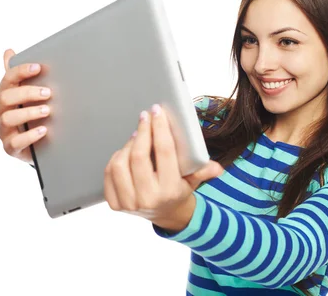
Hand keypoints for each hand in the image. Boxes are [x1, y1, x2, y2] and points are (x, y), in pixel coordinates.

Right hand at [0, 49, 51, 161]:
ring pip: (9, 119)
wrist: (38, 143)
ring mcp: (3, 130)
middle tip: (48, 92)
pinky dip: (30, 136)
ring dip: (29, 113)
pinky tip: (44, 130)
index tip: (38, 67)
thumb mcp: (27, 93)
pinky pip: (15, 142)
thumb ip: (18, 76)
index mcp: (4, 95)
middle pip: (6, 97)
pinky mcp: (10, 147)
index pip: (7, 79)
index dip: (21, 71)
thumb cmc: (31, 114)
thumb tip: (8, 51)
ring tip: (48, 111)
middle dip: (27, 93)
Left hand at [104, 104, 222, 230]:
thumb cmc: (179, 189)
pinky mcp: (115, 203)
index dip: (160, 128)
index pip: (164, 152)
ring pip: (121, 163)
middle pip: (139, 156)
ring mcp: (128, 203)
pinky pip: (110, 172)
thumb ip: (204, 171)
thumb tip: (217, 169)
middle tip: (146, 117)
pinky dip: (117, 156)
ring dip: (129, 144)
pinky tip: (127, 150)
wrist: (165, 214)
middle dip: (143, 131)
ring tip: (138, 135)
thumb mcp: (194, 180)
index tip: (158, 112)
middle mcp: (148, 199)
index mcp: (170, 191)